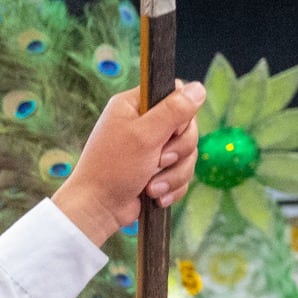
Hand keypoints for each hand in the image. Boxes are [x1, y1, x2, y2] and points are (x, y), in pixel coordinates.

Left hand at [52, 82, 205, 243]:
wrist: (98, 209)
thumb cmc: (113, 169)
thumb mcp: (145, 135)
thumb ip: (174, 110)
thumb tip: (198, 88)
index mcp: (133, 105)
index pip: (177, 94)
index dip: (181, 113)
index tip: (169, 130)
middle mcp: (143, 123)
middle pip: (187, 127)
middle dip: (177, 150)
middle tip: (158, 161)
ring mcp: (151, 148)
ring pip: (187, 153)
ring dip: (173, 173)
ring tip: (151, 186)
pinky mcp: (157, 170)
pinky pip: (181, 173)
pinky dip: (171, 186)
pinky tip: (154, 195)